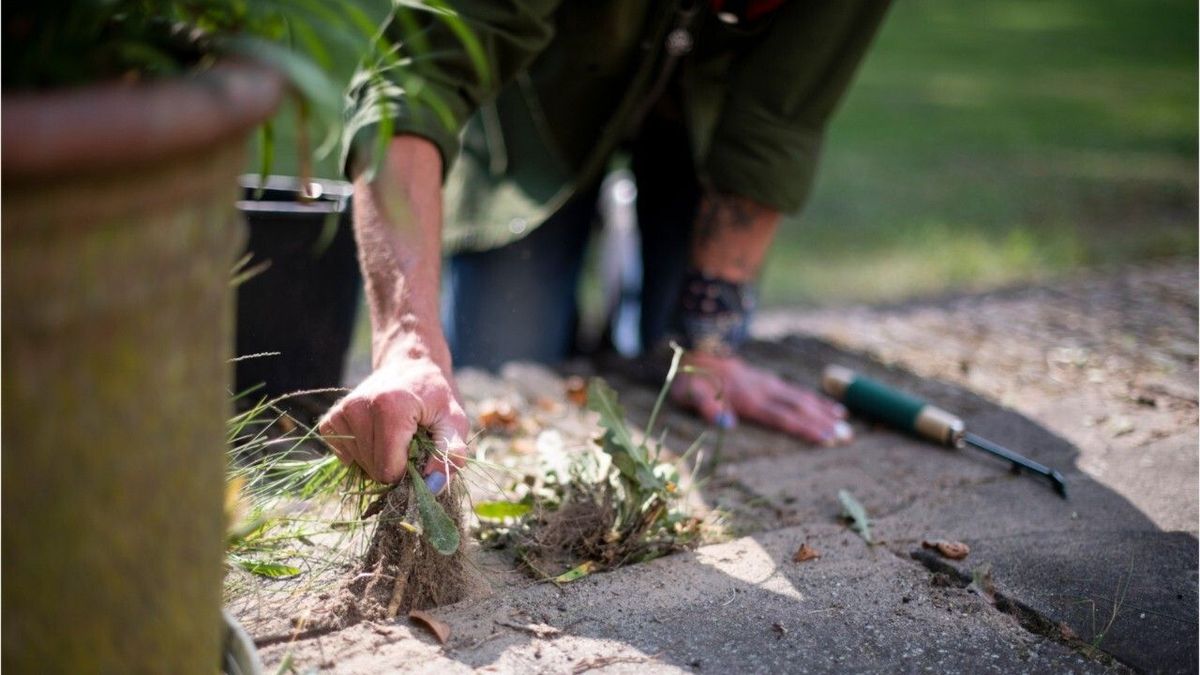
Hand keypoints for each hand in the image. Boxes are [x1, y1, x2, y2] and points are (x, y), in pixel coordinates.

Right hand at [318, 346, 468, 491]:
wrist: (410, 366)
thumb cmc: (435, 396)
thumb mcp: (455, 420)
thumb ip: (451, 453)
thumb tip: (433, 486)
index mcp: (391, 407)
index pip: (389, 469)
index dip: (408, 472)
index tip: (420, 453)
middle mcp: (359, 407)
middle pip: (373, 470)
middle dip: (394, 466)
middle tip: (409, 442)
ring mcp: (341, 412)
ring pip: (359, 465)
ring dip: (378, 460)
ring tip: (395, 435)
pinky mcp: (331, 419)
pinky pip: (344, 456)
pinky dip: (361, 454)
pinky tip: (376, 435)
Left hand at [671, 351, 852, 445]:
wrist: (700, 350)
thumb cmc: (693, 380)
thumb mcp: (690, 394)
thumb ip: (706, 407)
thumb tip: (726, 423)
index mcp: (748, 399)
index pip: (782, 417)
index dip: (804, 429)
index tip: (826, 440)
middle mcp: (764, 391)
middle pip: (799, 409)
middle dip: (823, 424)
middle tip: (847, 438)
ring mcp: (770, 384)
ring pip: (803, 399)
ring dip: (825, 413)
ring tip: (847, 425)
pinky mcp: (772, 381)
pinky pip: (799, 391)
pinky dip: (818, 400)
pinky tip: (834, 408)